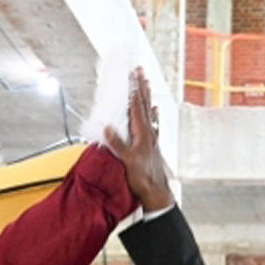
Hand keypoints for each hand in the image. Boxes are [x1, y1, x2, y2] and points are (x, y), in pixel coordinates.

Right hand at [103, 68, 173, 211]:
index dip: (133, 89)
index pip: (136, 106)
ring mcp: (151, 138)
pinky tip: (154, 110)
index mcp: (142, 133)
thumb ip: (117, 144)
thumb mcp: (127, 161)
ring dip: (146, 96)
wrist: (156, 192)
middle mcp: (148, 132)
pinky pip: (152, 123)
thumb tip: (107, 127)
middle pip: (144, 104)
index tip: (131, 74)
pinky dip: (152, 114)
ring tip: (146, 83)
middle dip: (141, 87)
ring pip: (148, 111)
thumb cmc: (143, 178)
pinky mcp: (152, 144)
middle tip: (140, 71)